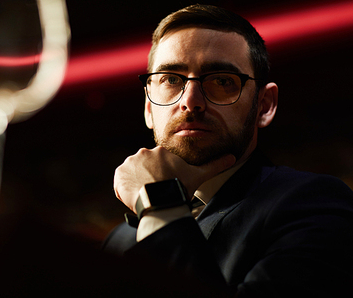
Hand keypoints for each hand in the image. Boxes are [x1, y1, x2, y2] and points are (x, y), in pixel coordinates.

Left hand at [114, 146, 235, 212]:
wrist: (159, 201)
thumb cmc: (179, 187)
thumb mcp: (198, 175)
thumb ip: (214, 165)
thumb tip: (233, 157)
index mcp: (160, 151)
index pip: (158, 163)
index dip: (161, 176)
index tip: (165, 185)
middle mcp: (143, 152)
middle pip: (144, 168)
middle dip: (149, 179)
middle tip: (156, 192)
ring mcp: (130, 162)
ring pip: (133, 174)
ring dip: (137, 183)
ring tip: (148, 196)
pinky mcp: (119, 173)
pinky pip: (121, 181)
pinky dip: (126, 189)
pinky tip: (137, 197)